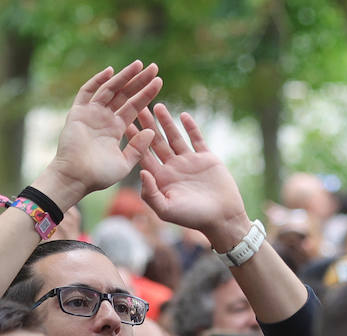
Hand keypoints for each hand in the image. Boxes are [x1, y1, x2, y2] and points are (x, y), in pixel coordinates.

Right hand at [34, 61, 162, 208]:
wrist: (76, 178)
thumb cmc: (99, 176)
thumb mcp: (125, 163)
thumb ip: (138, 148)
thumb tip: (152, 131)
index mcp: (116, 129)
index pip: (134, 106)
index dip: (146, 94)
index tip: (159, 81)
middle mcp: (104, 118)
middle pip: (124, 94)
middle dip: (139, 81)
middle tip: (154, 67)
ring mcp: (91, 114)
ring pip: (110, 89)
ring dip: (124, 76)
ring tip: (139, 65)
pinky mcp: (78, 113)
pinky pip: (87, 92)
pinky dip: (97, 81)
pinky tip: (111, 71)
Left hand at [133, 104, 250, 250]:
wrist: (222, 217)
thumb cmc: (192, 218)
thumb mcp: (166, 210)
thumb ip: (150, 193)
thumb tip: (141, 172)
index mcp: (161, 178)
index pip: (143, 155)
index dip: (134, 140)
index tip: (124, 124)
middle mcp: (172, 167)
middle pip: (156, 142)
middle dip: (147, 125)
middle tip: (137, 107)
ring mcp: (189, 161)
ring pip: (174, 137)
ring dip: (166, 122)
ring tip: (157, 106)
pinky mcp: (206, 158)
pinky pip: (197, 139)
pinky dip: (191, 127)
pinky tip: (183, 115)